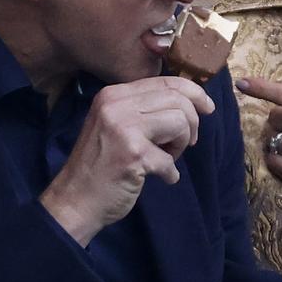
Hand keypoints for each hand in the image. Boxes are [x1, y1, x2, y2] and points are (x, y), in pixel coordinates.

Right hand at [39, 77, 215, 245]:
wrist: (74, 200)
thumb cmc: (101, 165)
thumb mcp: (117, 125)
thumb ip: (146, 109)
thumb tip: (192, 100)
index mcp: (114, 94)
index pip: (166, 82)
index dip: (194, 93)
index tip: (207, 108)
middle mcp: (116, 104)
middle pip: (178, 100)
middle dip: (191, 124)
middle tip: (182, 145)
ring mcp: (123, 128)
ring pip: (180, 122)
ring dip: (180, 146)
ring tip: (164, 160)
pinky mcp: (132, 154)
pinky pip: (171, 159)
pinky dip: (170, 174)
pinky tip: (158, 178)